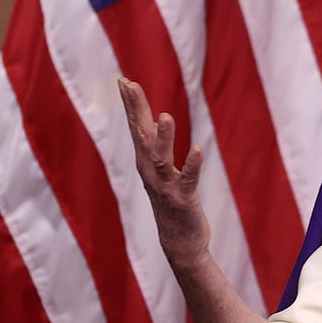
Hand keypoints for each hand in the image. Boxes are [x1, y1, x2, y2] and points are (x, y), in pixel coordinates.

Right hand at [118, 78, 210, 269]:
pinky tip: (198, 150)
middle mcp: (151, 171)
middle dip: (136, 110)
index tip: (123, 80)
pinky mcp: (183, 199)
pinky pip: (188, 180)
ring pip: (161, 158)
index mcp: (146, 162)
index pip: (136, 128)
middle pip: (141, 136)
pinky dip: (192, 166)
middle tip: (130, 85)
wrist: (179, 242)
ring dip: (164, 137)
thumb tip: (153, 119)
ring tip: (166, 116)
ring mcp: (165, 186)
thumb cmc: (171, 202)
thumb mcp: (162, 170)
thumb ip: (156, 145)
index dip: (131, 104)